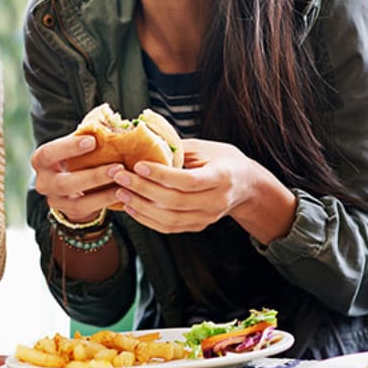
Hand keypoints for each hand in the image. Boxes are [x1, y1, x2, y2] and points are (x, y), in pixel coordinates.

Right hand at [31, 133, 121, 222]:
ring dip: (102, 192)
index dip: (69, 147)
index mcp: (41, 159)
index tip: (92, 141)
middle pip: (63, 183)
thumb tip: (107, 114)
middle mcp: (43, 182)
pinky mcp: (67, 212)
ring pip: (76, 201)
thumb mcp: (75, 144)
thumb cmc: (75, 156)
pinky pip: (86, 209)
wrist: (71, 183)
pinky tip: (120, 193)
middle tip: (117, 167)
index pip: (49, 153)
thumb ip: (86, 132)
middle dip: (92, 176)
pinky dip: (104, 201)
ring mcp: (54, 200)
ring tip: (122, 182)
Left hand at [112, 138, 294, 241]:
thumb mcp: (205, 147)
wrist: (247, 185)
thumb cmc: (223, 160)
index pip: (188, 181)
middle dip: (144, 189)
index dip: (161, 175)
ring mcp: (208, 217)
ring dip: (141, 207)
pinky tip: (131, 207)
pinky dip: (148, 220)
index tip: (138, 165)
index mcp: (221, 177)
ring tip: (120, 193)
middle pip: (176, 201)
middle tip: (120, 177)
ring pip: (170, 219)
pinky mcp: (198, 226)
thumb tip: (144, 140)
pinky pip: (170, 228)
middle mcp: (216, 201)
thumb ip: (177, 148)